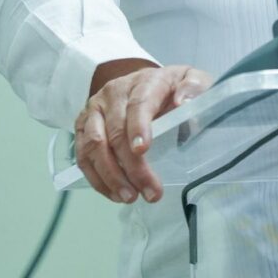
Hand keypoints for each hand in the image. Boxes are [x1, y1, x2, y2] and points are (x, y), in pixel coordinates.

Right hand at [73, 63, 209, 202]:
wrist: (144, 82)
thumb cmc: (171, 88)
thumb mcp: (191, 80)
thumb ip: (194, 87)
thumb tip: (184, 102)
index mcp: (143, 82)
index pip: (138, 104)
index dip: (138, 127)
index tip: (143, 151)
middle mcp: (113, 93)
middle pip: (115, 131)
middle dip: (131, 166)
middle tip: (150, 192)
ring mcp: (94, 109)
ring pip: (93, 145)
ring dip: (110, 175)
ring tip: (130, 197)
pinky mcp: (84, 126)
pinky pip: (83, 155)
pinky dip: (96, 178)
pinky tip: (114, 193)